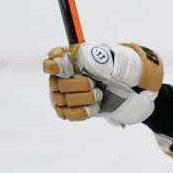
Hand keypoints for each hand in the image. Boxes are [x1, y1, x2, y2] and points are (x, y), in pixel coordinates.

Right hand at [42, 42, 163, 125]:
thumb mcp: (101, 58)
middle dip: (82, 85)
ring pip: (66, 101)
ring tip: (98, 93)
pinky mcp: (68, 111)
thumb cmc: (111, 69)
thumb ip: (82, 57)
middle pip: (59, 85)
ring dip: (88, 98)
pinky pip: (70, 115)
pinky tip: (95, 105)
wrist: (123, 88)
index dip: (56, 67)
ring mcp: (61, 96)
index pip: (49, 64)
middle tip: (94, 82)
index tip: (70, 69)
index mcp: (63, 60)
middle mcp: (58, 78)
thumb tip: (63, 61)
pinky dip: (86, 111)